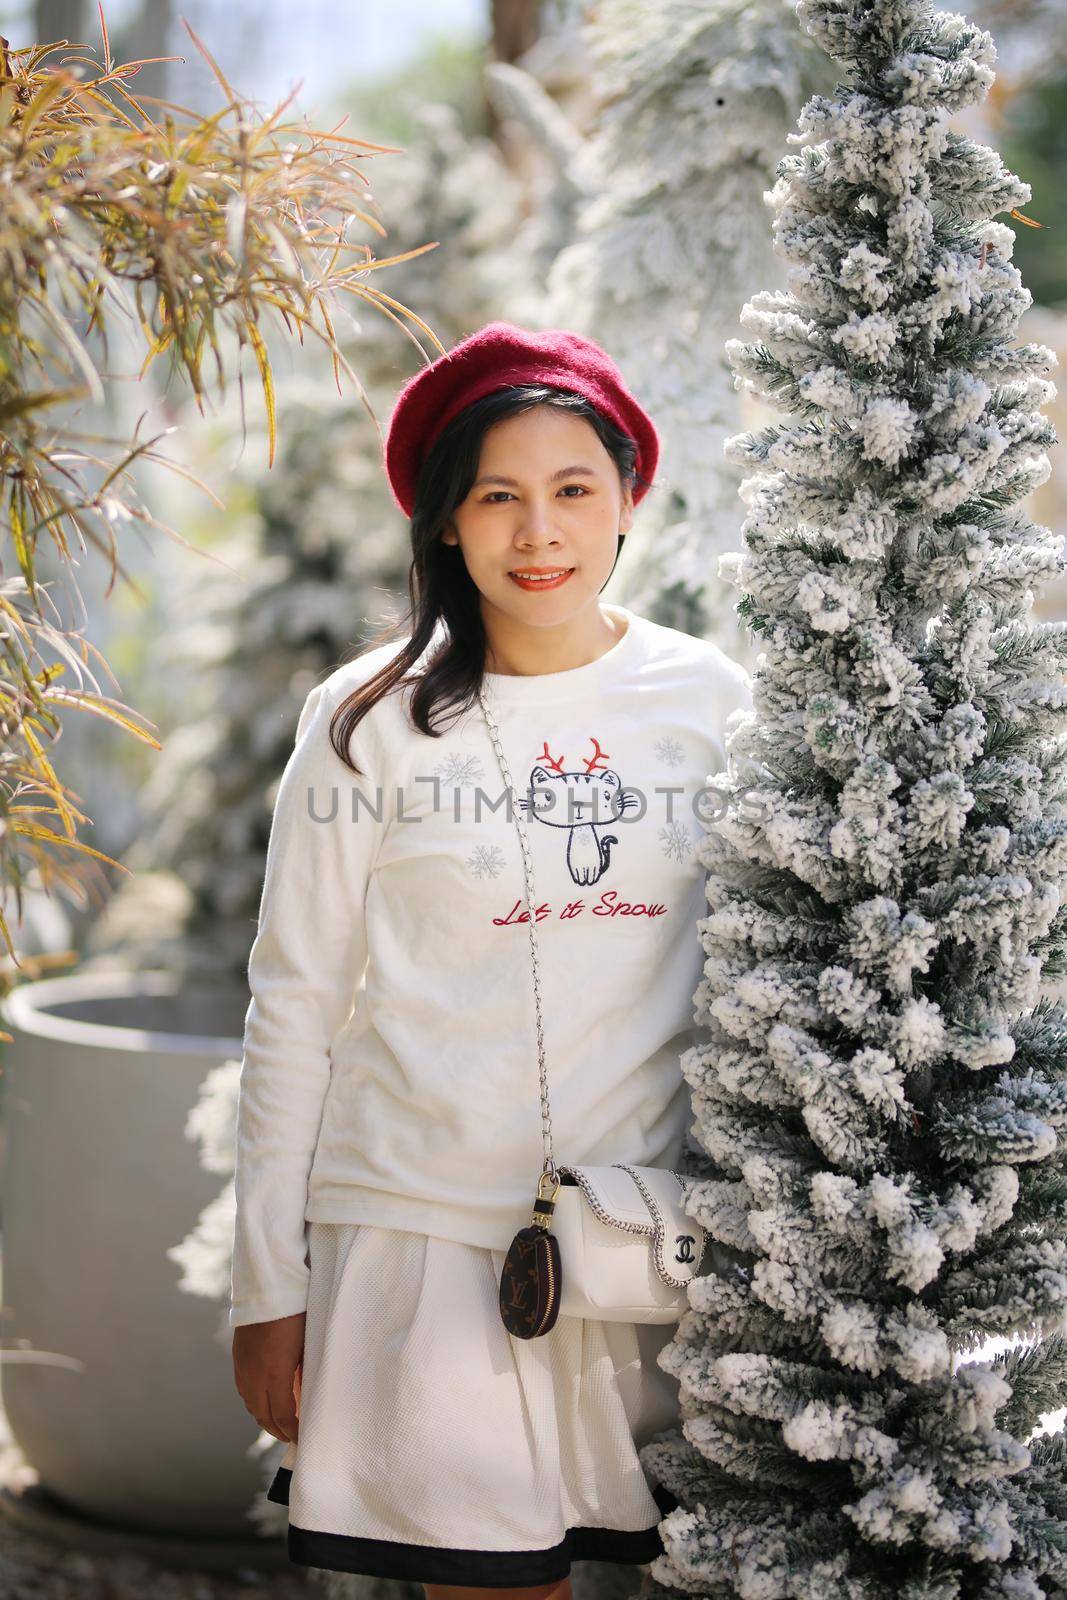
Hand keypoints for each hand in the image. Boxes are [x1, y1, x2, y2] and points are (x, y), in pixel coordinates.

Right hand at [232, 1311, 304, 1442]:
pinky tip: (264, 1400)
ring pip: (251, 1405)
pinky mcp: (238, 1358)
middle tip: (291, 1437)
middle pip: (263, 1416)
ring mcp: (243, 1367)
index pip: (282, 1415)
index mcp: (274, 1375)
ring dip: (265, 1417)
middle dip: (277, 1430)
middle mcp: (254, 1376)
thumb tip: (306, 1396)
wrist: (268, 1286)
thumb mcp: (307, 1345)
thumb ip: (304, 1374)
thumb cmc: (297, 1313)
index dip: (292, 1431)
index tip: (302, 1438)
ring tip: (279, 1423)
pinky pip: (244, 1389)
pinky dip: (254, 1402)